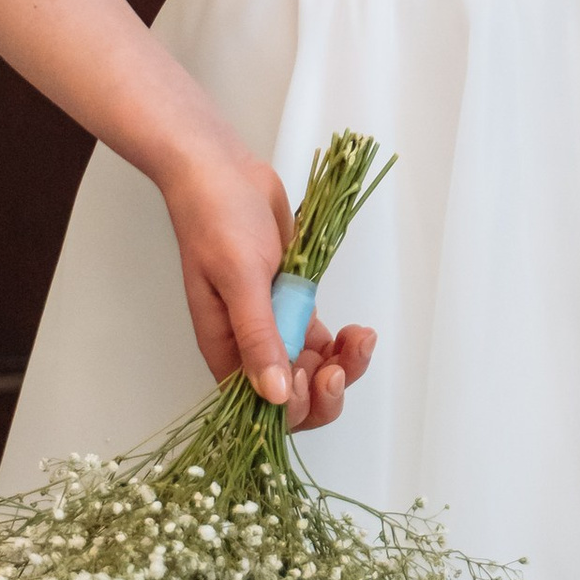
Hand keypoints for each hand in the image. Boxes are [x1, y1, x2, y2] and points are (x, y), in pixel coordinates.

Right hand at [160, 133, 378, 424]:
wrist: (223, 170)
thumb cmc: (217, 219)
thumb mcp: (240, 279)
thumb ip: (259, 336)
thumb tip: (273, 396)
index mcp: (225, 350)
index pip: (261, 408)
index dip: (293, 404)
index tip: (312, 372)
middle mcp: (248, 345)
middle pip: (293, 398)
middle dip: (325, 392)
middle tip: (343, 365)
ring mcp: (273, 324)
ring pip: (314, 370)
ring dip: (344, 366)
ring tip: (361, 339)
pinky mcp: (292, 302)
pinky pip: (321, 340)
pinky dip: (344, 344)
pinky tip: (357, 331)